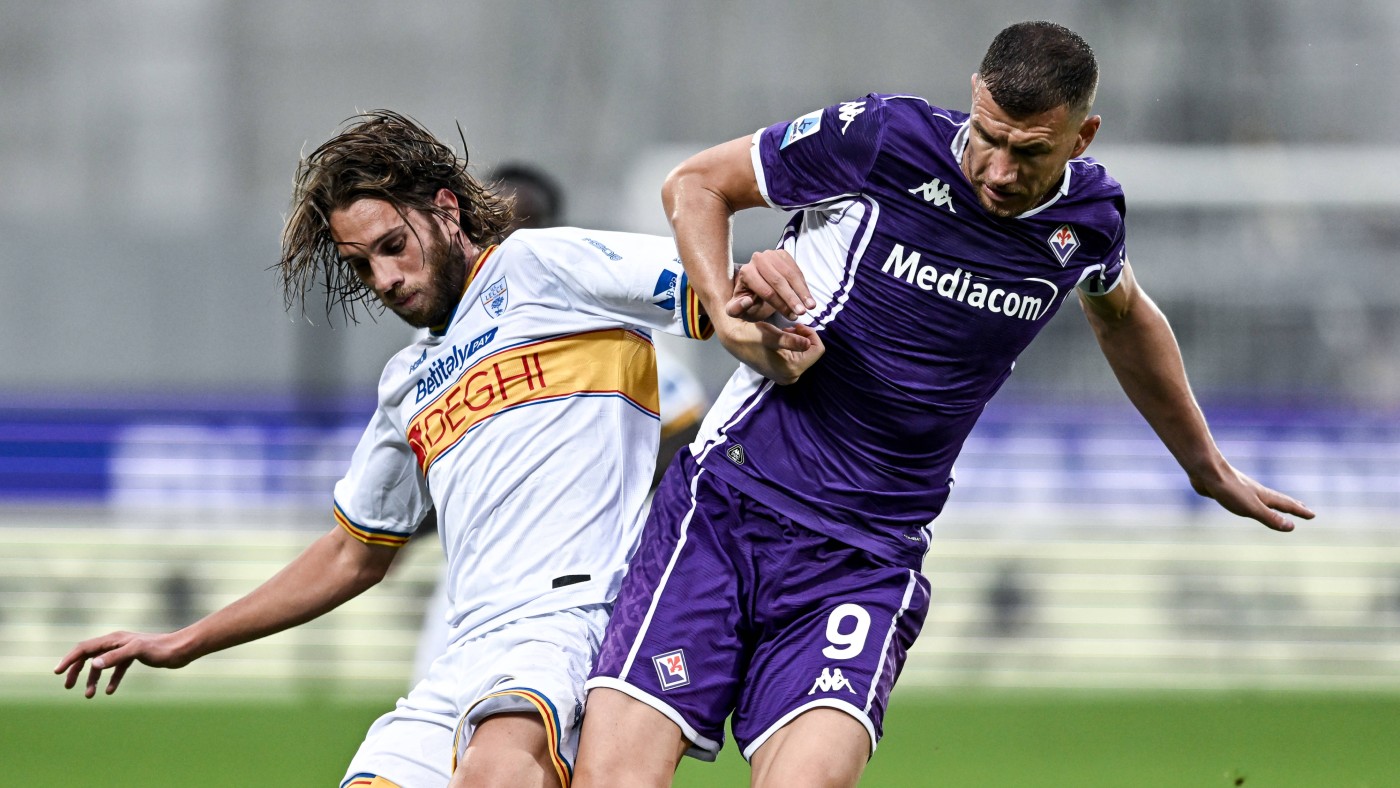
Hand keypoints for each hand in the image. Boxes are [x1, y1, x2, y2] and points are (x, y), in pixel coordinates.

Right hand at [55, 630, 190, 697]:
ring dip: (93, 679)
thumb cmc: (161, 649)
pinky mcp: (135, 658)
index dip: (69, 659)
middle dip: (76, 671)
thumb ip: (115, 657)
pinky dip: (111, 680)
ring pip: (102, 665)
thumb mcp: (137, 652)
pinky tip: (110, 692)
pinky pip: (117, 669)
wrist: (181, 650)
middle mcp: (117, 643)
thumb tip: (92, 665)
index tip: (57, 672)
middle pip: (89, 656)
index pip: (84, 648)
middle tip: (67, 687)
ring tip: (90, 695)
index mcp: (114, 639)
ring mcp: (125, 650)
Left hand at [727, 250, 816, 321]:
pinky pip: (796, 270)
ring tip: (811, 306)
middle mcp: (757, 260)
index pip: (766, 290)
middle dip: (793, 298)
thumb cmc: (747, 303)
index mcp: (746, 273)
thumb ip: (736, 309)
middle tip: (804, 312)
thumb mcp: (737, 311)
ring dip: (802, 291)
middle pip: (779, 281)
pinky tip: (808, 298)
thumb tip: (747, 301)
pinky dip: (803, 284)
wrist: (754, 290)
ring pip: (790, 275)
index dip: (780, 304)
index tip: (792, 316)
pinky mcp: (783, 254)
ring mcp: (771, 255)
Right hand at [753, 321, 823, 384]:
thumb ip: (792, 340)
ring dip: (799, 341)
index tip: (798, 325)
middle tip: (791, 328)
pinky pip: (796, 359)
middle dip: (805, 338)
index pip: (817, 350)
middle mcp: (791, 377)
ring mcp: (786, 377)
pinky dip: (793, 347)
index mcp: (792, 369)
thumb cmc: (753, 336)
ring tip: (785, 332)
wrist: (734, 342)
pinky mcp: (781, 374)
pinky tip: (782, 339)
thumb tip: (808, 344)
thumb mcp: (772, 335)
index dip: (811, 334)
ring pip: (805, 355)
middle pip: (812, 354)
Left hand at [1189, 463, 1314, 531]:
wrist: (1205, 471)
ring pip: (1261, 498)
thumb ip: (1270, 517)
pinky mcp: (1228, 491)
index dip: (1299, 511)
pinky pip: (1245, 498)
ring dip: (1272, 503)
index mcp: (1263, 496)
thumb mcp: (1251, 508)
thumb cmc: (1229, 490)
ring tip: (1275, 505)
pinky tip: (1245, 501)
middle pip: (1277, 499)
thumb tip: (1291, 527)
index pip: (1286, 505)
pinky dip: (1253, 501)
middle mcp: (1256, 492)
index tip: (1313, 515)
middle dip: (1291, 505)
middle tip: (1302, 507)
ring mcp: (1242, 490)